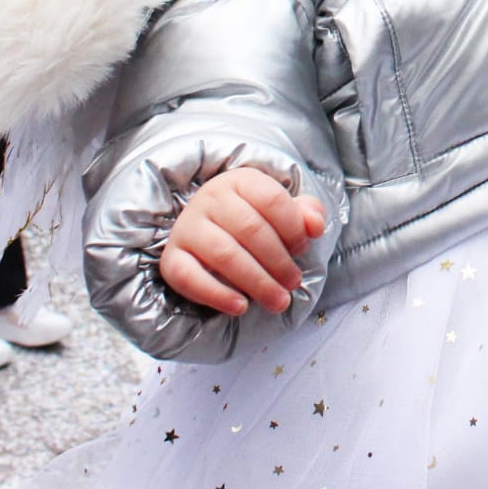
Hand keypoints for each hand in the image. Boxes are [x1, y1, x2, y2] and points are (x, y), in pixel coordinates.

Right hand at [160, 167, 327, 316]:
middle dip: (279, 261)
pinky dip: (217, 295)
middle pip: (250, 229)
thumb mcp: (281, 211)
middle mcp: (209, 199)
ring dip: (256, 282)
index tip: (303, 249)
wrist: (205, 232)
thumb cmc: (251, 221)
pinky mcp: (172, 258)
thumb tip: (315, 226)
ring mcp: (187, 228)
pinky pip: (190, 278)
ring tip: (277, 301)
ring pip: (225, 255)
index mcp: (239, 181)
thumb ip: (305, 214)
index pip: (272, 199)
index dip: (293, 228)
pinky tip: (241, 307)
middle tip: (294, 283)